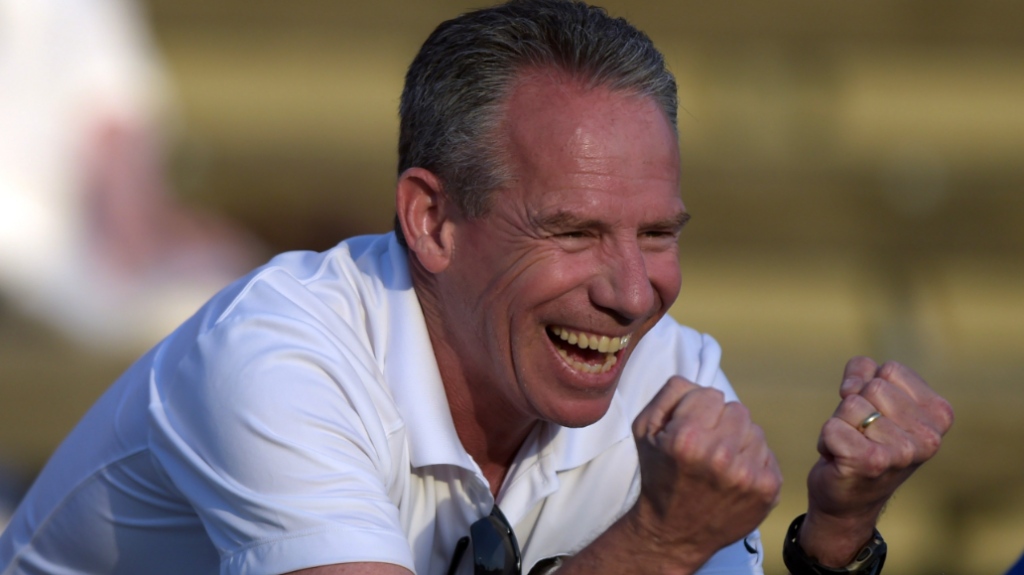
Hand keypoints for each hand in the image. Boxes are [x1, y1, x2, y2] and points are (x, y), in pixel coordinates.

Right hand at [626, 376, 781, 570]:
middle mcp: (721, 455)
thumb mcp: (644, 430)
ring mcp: (748, 475)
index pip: (711, 394)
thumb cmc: (659, 476)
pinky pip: (768, 454)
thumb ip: (670, 393)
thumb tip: (701, 383)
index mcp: (688, 437)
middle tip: (706, 446)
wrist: (673, 531)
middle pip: (737, 409)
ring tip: (720, 463)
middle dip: (721, 423)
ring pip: (755, 431)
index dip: (697, 409)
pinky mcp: (767, 489)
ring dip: (739, 442)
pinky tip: (734, 477)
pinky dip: (753, 462)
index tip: (689, 428)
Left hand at [801, 357, 953, 565]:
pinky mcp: (872, 463)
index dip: (867, 386)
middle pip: (870, 386)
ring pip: (850, 404)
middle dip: (853, 406)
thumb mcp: (873, 399)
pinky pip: (832, 427)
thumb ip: (865, 372)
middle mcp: (930, 436)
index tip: (875, 417)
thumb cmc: (862, 443)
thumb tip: (852, 387)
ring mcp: (903, 452)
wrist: (849, 502)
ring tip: (851, 447)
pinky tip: (839, 460)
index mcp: (939, 415)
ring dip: (840, 424)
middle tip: (860, 435)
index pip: (889, 369)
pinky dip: (827, 440)